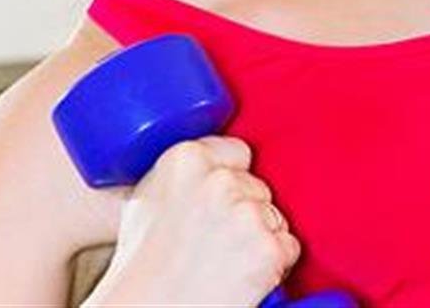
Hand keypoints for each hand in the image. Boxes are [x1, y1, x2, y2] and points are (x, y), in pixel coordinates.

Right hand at [90, 136, 300, 305]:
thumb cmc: (141, 269)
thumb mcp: (147, 200)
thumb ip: (184, 174)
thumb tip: (211, 161)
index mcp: (186, 159)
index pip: (237, 152)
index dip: (232, 179)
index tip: (218, 202)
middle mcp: (219, 181)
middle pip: (258, 186)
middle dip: (246, 212)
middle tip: (213, 244)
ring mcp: (247, 214)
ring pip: (275, 217)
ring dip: (260, 239)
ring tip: (222, 263)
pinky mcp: (269, 249)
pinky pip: (288, 247)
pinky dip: (274, 265)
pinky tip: (240, 277)